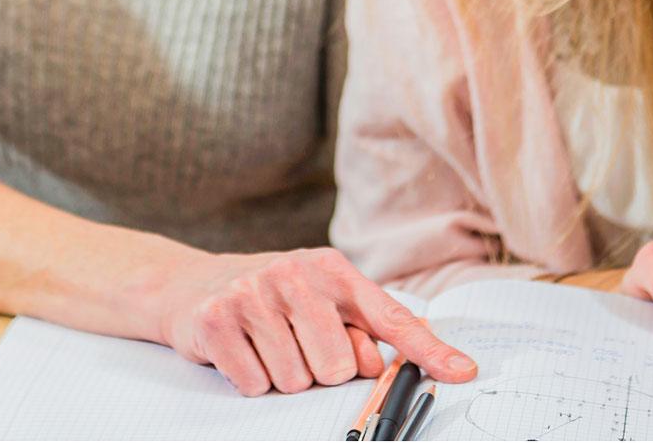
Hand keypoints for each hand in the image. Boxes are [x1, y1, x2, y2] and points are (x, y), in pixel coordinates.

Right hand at [154, 247, 477, 395]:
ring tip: (266, 346)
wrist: (189, 284)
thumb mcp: (320, 300)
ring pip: (295, 380)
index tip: (463, 372)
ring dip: (282, 377)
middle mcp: (295, 274)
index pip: (389, 317)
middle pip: (337, 366)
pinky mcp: (218, 320)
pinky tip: (242, 351)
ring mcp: (254, 295)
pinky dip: (250, 380)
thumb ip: (360, 330)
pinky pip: (254, 383)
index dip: (428, 351)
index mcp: (332, 269)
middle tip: (296, 346)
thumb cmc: (271, 297)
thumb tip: (381, 365)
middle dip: (319, 371)